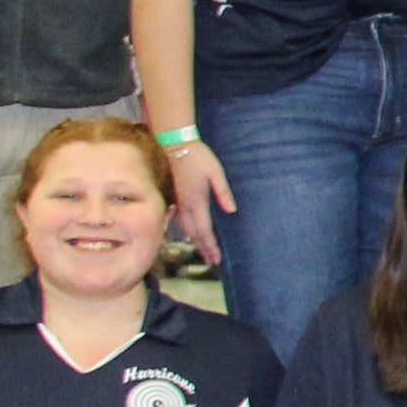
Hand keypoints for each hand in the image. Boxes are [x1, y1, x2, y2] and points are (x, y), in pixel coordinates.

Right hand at [168, 138, 234, 262]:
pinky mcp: (174, 196)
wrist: (175, 145)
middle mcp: (185, 205)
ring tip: (202, 251)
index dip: (211, 245)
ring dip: (194, 240)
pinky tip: (187, 233)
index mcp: (197, 201)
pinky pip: (178, 219)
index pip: (204, 230)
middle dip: (203, 248)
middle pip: (194, 233)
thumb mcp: (216, 173)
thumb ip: (223, 192)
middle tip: (212, 261)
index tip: (216, 259)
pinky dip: (184, 230)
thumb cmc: (198, 157)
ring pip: (185, 227)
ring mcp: (178, 201)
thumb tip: (231, 211)